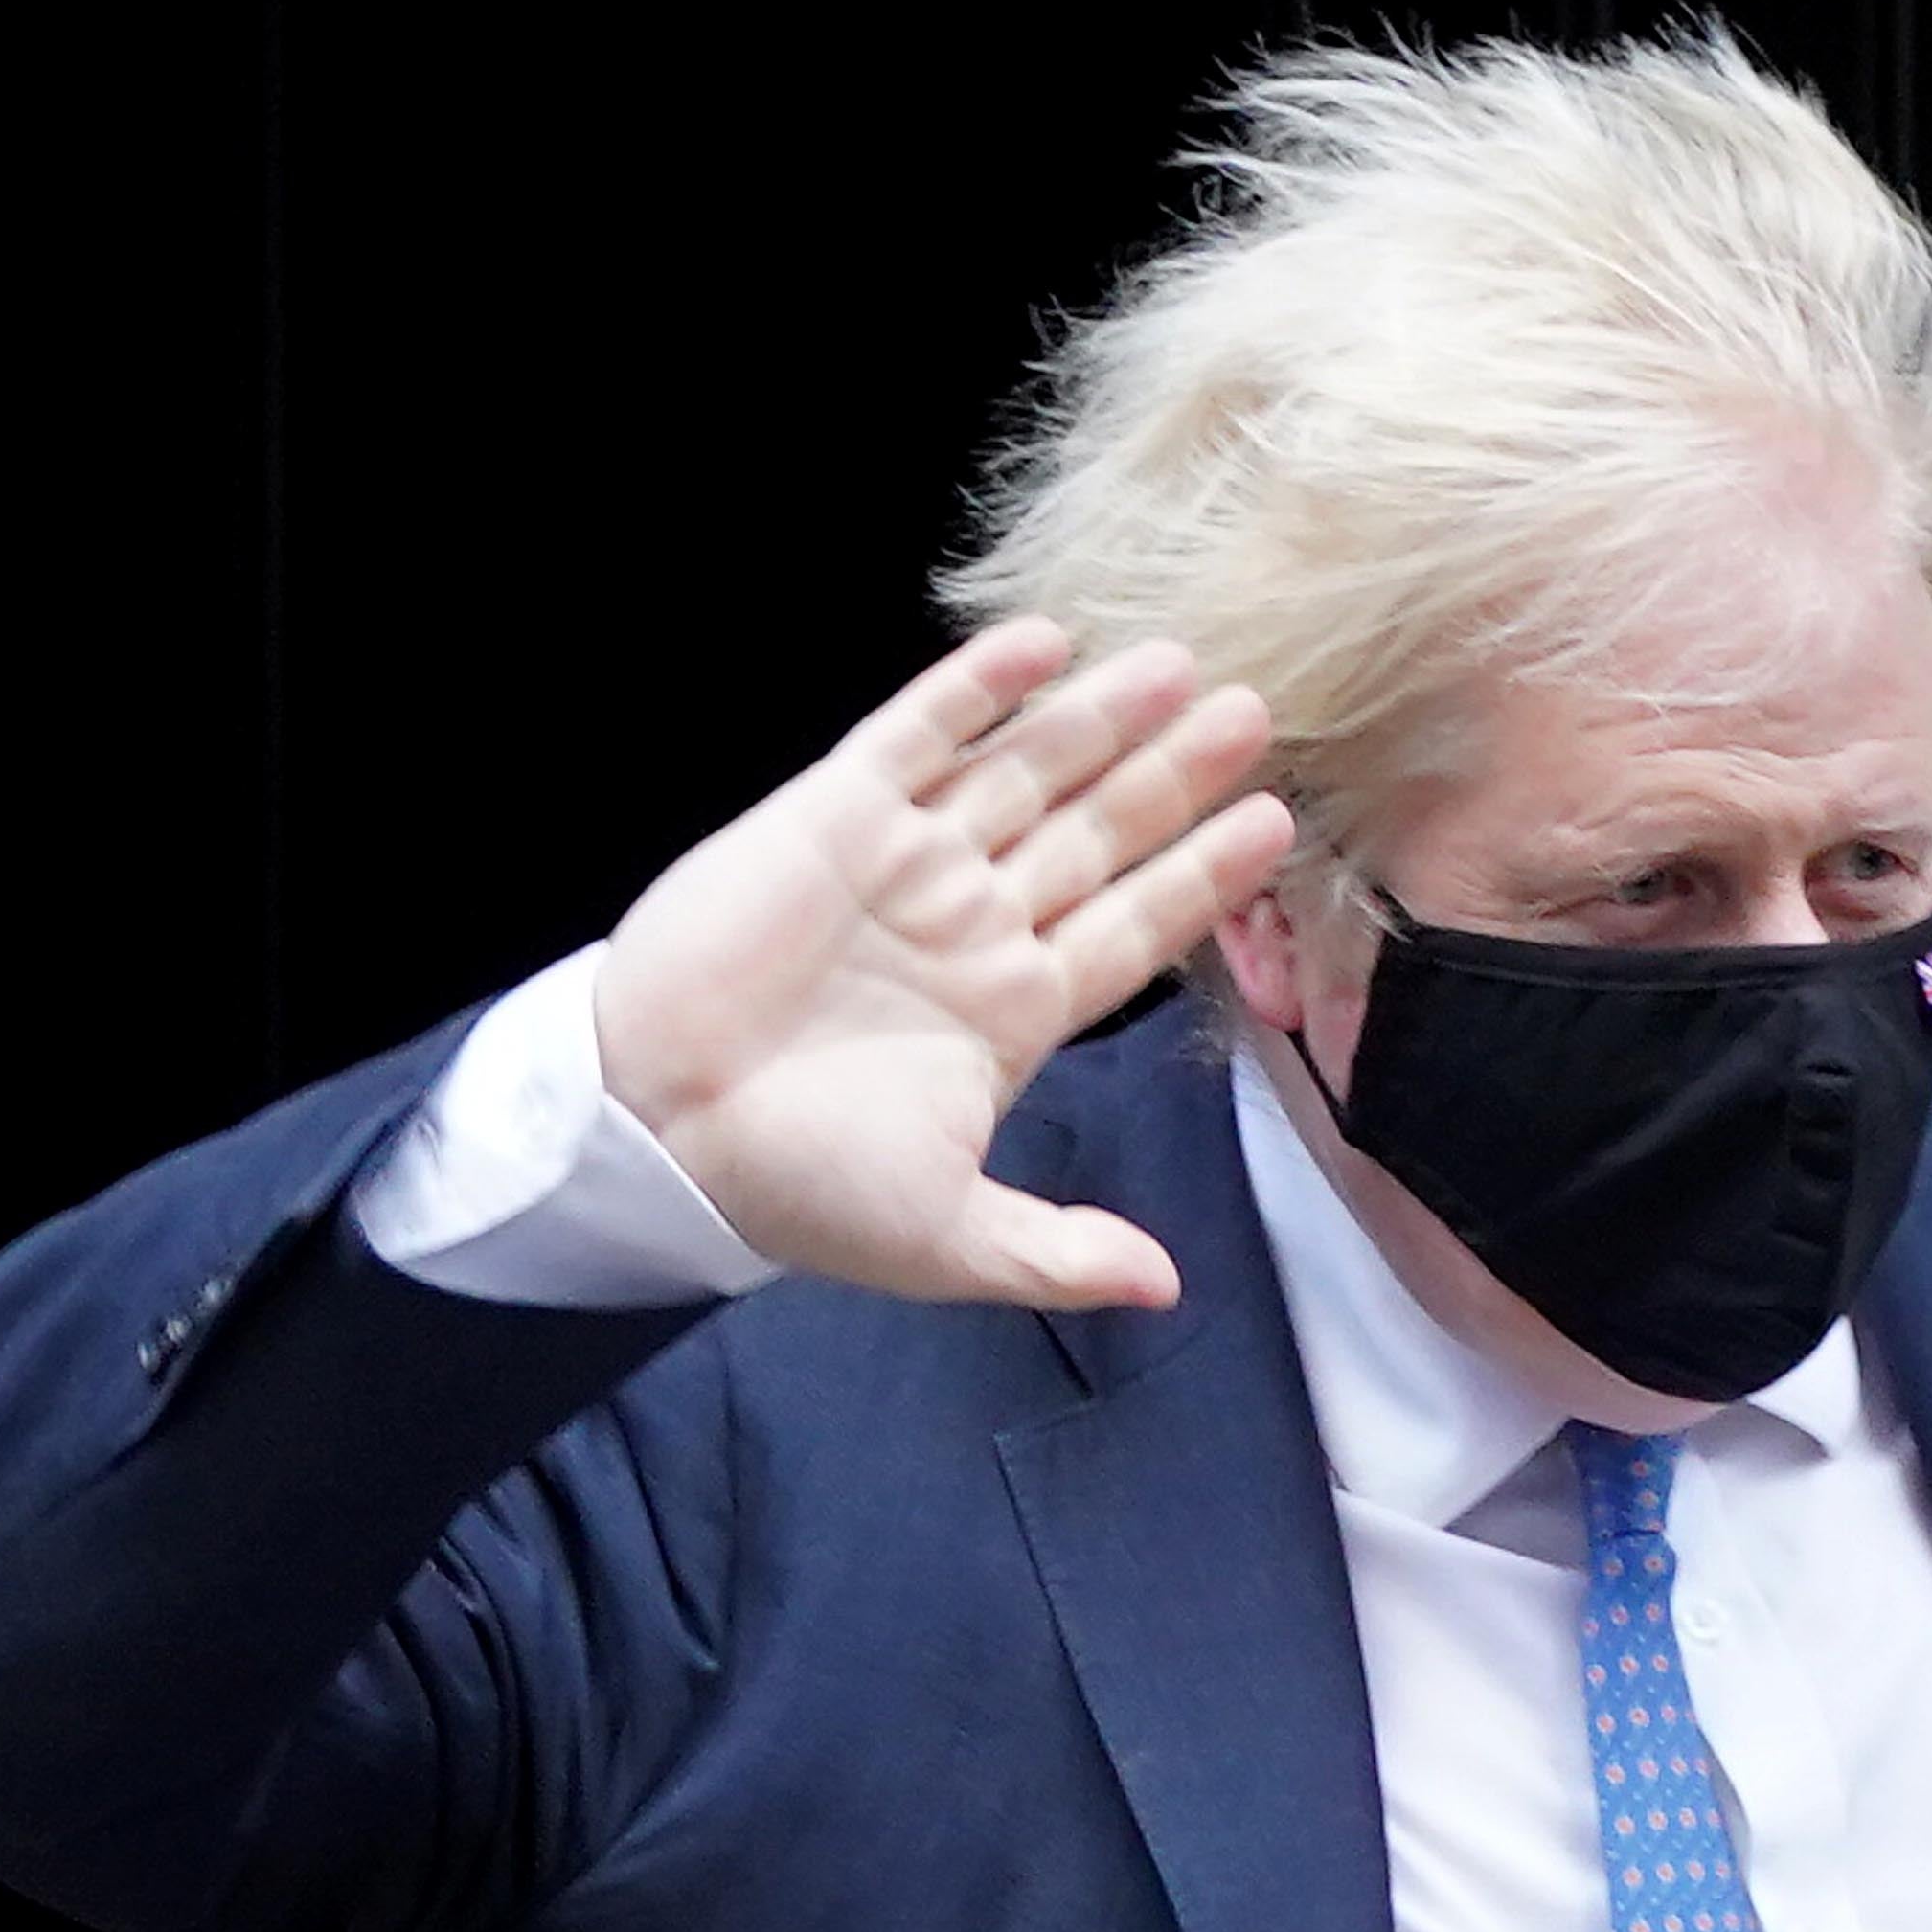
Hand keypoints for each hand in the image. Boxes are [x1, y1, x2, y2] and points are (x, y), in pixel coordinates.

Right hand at [592, 619, 1287, 1308]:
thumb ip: (1056, 1254)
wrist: (656, 1130)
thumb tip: (1163, 1289)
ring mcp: (908, 865)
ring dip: (1100, 717)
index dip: (1202, 876)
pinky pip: (917, 736)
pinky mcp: (831, 817)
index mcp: (1013, 1011)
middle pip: (1099, 832)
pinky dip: (976, 690)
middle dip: (1176, 775)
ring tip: (1181, 664)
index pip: (1133, 928)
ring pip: (1027, 772)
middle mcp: (974, 925)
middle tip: (1258, 712)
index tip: (1275, 825)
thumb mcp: (946, 1237)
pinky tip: (1045, 643)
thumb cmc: (796, 1187)